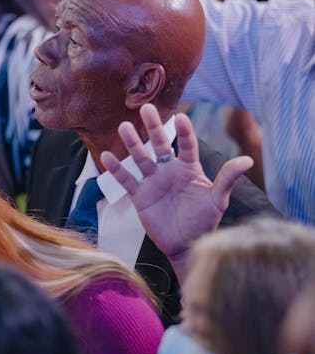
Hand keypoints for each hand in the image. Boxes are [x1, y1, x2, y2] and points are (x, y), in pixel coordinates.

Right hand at [100, 103, 251, 279]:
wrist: (186, 246)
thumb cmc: (204, 221)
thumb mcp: (217, 199)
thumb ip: (228, 178)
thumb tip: (248, 160)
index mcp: (188, 168)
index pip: (186, 144)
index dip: (184, 131)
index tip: (181, 117)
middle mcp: (169, 170)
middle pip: (159, 144)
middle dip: (153, 126)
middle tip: (146, 108)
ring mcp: (153, 181)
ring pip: (140, 157)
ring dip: (132, 143)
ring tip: (124, 127)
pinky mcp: (140, 195)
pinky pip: (126, 180)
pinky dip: (116, 169)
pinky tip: (106, 156)